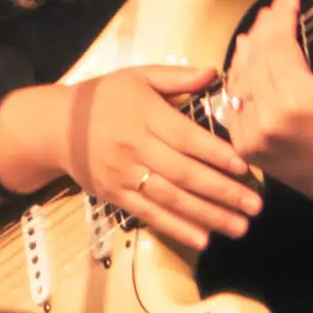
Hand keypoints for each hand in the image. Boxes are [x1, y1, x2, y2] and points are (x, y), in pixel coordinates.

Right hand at [62, 66, 261, 250]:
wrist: (58, 127)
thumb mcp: (138, 76)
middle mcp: (135, 147)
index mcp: (146, 116)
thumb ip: (177, 77)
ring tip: (239, 226)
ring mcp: (124, 175)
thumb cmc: (105, 97)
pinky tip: (202, 239)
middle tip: (254, 205)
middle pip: (184, 173)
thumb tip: (212, 74)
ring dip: (207, 215)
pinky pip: (149, 215)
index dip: (216, 154)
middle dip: (222, 192)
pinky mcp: (115, 196)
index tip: (245, 168)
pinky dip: (176, 228)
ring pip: (170, 199)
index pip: (187, 138)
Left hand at [223, 0, 312, 209]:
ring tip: (257, 30)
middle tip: (274, 10)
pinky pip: (232, 103)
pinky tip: (243, 62)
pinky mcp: (245, 147)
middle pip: (256, 57)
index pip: (279, 44)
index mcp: (299, 100)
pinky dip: (237, 80)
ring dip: (247, 50)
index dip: (281, 17)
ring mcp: (253, 135)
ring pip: (239, 78)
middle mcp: (270, 118)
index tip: (289, 0)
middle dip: (264, 27)